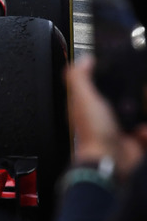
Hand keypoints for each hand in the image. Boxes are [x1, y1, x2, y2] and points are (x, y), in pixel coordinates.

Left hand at [67, 56, 144, 179]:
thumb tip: (85, 59)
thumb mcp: (83, 97)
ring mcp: (119, 127)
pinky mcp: (133, 139)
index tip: (120, 70)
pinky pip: (145, 129)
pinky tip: (140, 132)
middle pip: (122, 96)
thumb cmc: (93, 133)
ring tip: (141, 109)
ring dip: (142, 111)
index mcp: (87, 103)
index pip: (96, 84)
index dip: (107, 76)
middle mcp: (102, 114)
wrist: (109, 160)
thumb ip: (80, 77)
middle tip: (138, 93)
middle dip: (134, 94)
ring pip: (137, 111)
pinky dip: (145, 131)